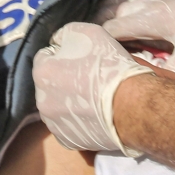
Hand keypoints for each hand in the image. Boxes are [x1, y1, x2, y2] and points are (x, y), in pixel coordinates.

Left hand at [33, 22, 152, 154]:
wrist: (134, 106)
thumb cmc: (110, 66)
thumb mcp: (87, 32)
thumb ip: (65, 34)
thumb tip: (59, 42)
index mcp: (42, 72)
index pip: (46, 56)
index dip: (64, 55)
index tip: (82, 59)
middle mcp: (41, 100)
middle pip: (50, 83)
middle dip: (64, 79)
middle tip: (90, 79)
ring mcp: (53, 124)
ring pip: (58, 106)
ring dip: (70, 101)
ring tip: (94, 99)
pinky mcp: (68, 141)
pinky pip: (69, 126)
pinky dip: (78, 121)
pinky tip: (94, 116)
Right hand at [103, 0, 174, 77]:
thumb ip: (172, 74)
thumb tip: (154, 91)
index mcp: (142, 18)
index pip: (106, 32)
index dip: (104, 50)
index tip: (109, 67)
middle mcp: (138, 8)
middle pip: (109, 28)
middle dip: (111, 46)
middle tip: (119, 67)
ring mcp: (143, 2)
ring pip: (118, 21)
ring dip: (120, 38)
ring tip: (128, 58)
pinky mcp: (149, 3)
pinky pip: (128, 17)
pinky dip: (128, 31)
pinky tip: (140, 46)